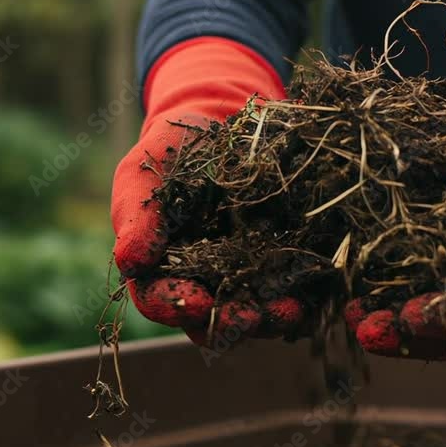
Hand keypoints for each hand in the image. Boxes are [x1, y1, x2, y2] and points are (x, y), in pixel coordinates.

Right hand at [112, 37, 304, 342]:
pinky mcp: (279, 259)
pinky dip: (304, 294)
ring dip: (272, 317)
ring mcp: (243, 274)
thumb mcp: (144, 174)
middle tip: (248, 318)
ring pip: (255, 310)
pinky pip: (291, 286)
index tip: (195, 303)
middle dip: (230, 321)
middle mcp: (201, 282)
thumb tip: (128, 262)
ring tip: (289, 311)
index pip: (160, 299)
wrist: (217, 125)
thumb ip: (138, 219)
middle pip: (211, 318)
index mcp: (159, 268)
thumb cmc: (168, 152)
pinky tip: (316, 294)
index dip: (175, 305)